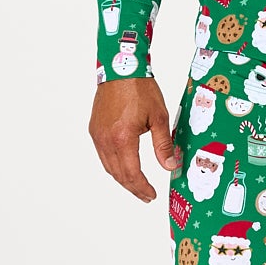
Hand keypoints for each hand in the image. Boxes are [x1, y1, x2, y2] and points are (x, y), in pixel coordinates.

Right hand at [89, 77, 178, 202]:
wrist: (121, 68)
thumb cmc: (140, 89)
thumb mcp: (159, 117)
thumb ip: (164, 145)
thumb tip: (170, 166)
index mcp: (123, 138)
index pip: (132, 173)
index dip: (142, 187)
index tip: (151, 195)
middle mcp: (106, 140)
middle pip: (118, 174)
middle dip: (133, 188)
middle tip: (146, 196)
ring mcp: (98, 135)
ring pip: (108, 167)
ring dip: (122, 179)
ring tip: (136, 186)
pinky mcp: (95, 129)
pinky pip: (103, 155)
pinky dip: (114, 166)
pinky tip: (124, 168)